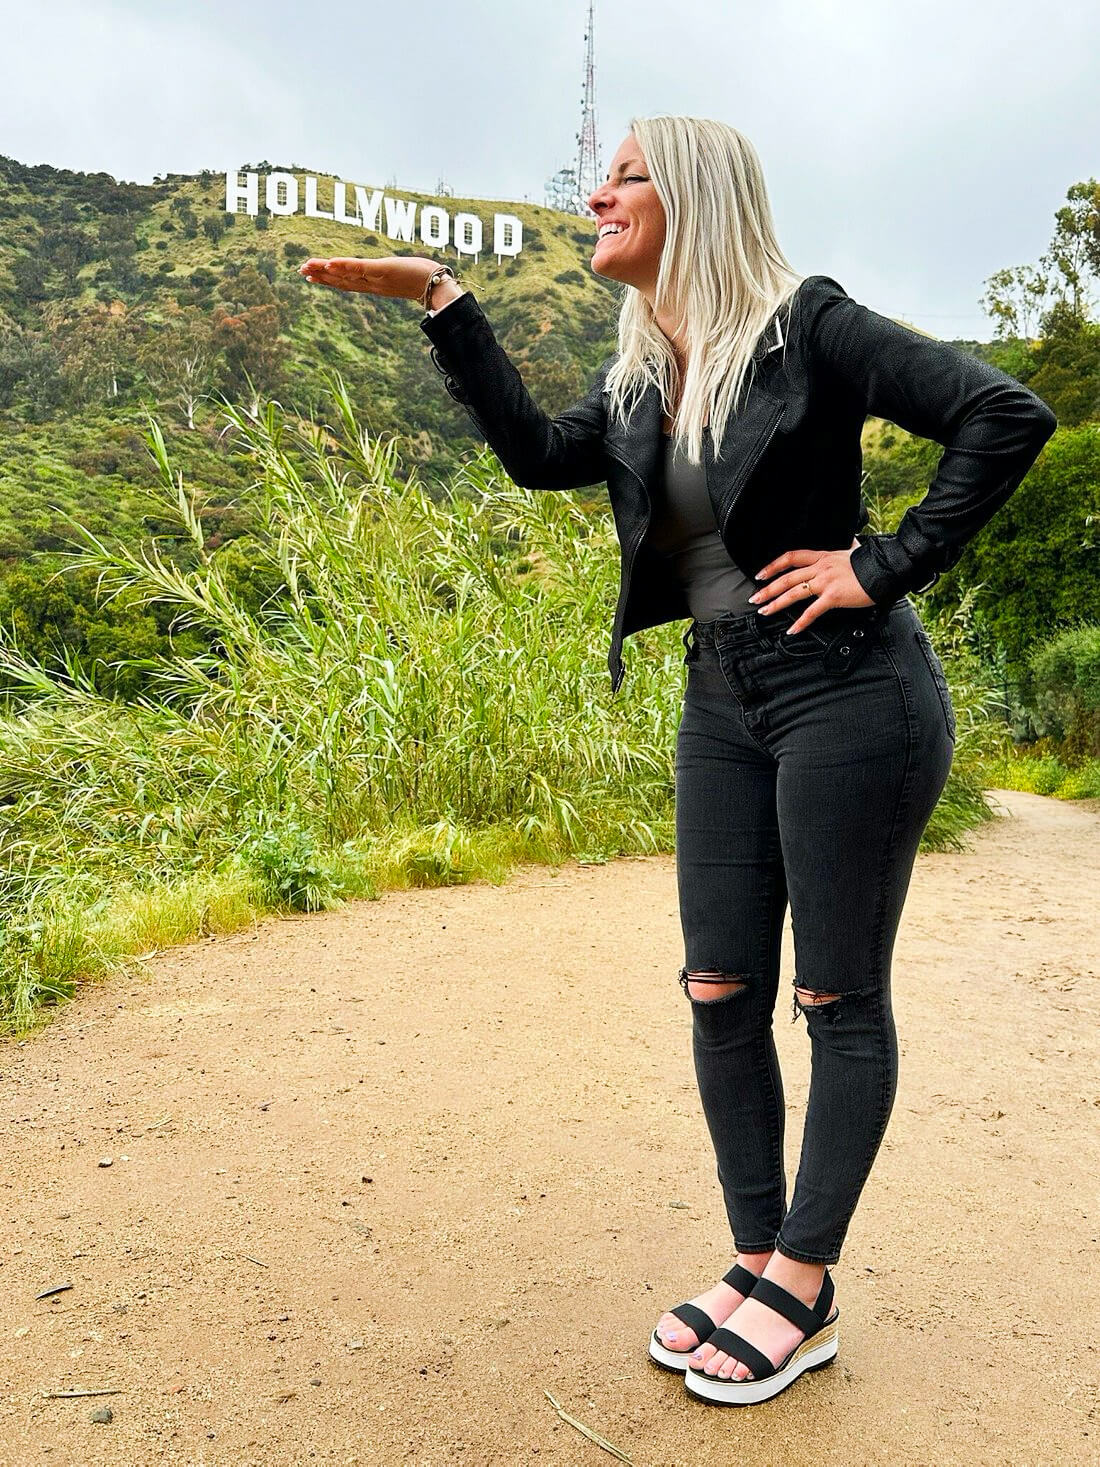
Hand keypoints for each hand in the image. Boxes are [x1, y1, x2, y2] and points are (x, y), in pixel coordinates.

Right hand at [297, 255, 438, 300]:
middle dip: (321, 276)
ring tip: (307, 267)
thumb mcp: (403, 276)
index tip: (311, 276)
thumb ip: (392, 276)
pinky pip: (360, 268)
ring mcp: (376, 278)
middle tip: (300, 271)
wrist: (436, 285)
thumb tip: (389, 273)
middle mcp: (372, 283)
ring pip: (346, 275)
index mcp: (374, 285)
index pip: (347, 282)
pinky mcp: (383, 270)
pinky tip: (330, 263)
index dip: (328, 280)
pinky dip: (344, 266)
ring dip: (326, 271)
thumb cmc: (423, 279)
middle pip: (342, 280)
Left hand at [748, 538, 873, 633]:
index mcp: (823, 556)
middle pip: (787, 577)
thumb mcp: (854, 549)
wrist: (886, 569)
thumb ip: (847, 547)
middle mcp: (821, 567)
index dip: (773, 566)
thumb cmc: (873, 562)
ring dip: (776, 603)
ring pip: (793, 593)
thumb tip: (850, 541)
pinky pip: (812, 611)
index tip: (761, 574)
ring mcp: (826, 582)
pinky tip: (792, 630)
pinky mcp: (833, 596)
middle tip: (755, 599)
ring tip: (764, 612)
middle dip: (767, 589)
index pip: (791, 557)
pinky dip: (801, 622)